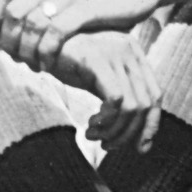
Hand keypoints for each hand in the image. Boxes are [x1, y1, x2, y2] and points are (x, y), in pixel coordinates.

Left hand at [0, 0, 148, 65]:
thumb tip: (14, 16)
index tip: (0, 35)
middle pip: (11, 13)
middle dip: (9, 40)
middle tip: (16, 58)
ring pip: (30, 25)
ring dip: (27, 51)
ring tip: (32, 66)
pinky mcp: (85, 9)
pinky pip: (55, 34)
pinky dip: (47, 53)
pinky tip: (49, 66)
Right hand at [70, 29, 161, 150]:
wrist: (35, 43)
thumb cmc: (67, 63)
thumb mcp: (99, 81)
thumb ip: (119, 101)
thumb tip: (141, 141)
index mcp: (134, 53)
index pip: (156, 95)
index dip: (151, 125)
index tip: (140, 148)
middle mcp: (129, 50)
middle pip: (145, 104)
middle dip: (129, 133)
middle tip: (107, 145)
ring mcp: (114, 52)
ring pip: (131, 106)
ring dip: (113, 130)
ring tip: (93, 135)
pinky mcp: (97, 58)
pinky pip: (116, 99)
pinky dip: (107, 119)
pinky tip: (90, 123)